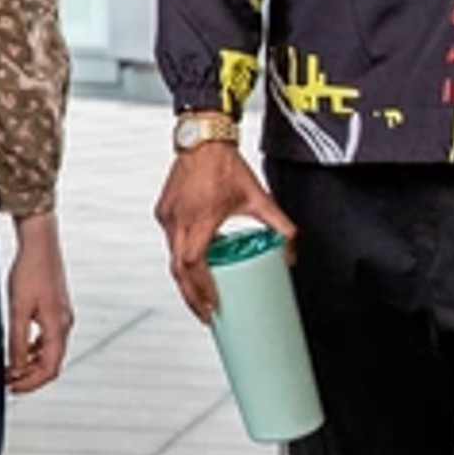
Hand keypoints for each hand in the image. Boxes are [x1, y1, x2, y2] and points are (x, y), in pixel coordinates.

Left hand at [4, 216, 72, 395]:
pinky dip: (34, 349)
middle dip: (30, 376)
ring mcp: (63, 317)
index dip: (31, 383)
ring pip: (50, 352)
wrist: (40, 244)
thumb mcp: (18, 309)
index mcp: (57, 327)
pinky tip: (19, 348)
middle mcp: (65, 325)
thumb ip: (16, 340)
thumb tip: (15, 368)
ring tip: (10, 369)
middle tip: (7, 382)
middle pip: (52, 363)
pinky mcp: (56, 309)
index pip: (49, 369)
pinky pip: (48, 338)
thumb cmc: (28, 273)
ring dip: (31, 364)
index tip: (10, 388)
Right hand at [154, 139, 291, 324]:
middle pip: (178, 271)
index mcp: (200, 220)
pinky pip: (170, 241)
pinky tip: (193, 266)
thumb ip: (280, 225)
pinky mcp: (163, 211)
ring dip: (185, 280)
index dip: (201, 290)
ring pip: (171, 258)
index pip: (194, 266)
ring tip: (200, 298)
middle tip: (207, 315)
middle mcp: (179, 221)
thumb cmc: (225, 165)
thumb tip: (290, 252)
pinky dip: (180, 258)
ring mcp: (167, 216)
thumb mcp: (259, 198)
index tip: (213, 307)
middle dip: (192, 297)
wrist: (203, 138)